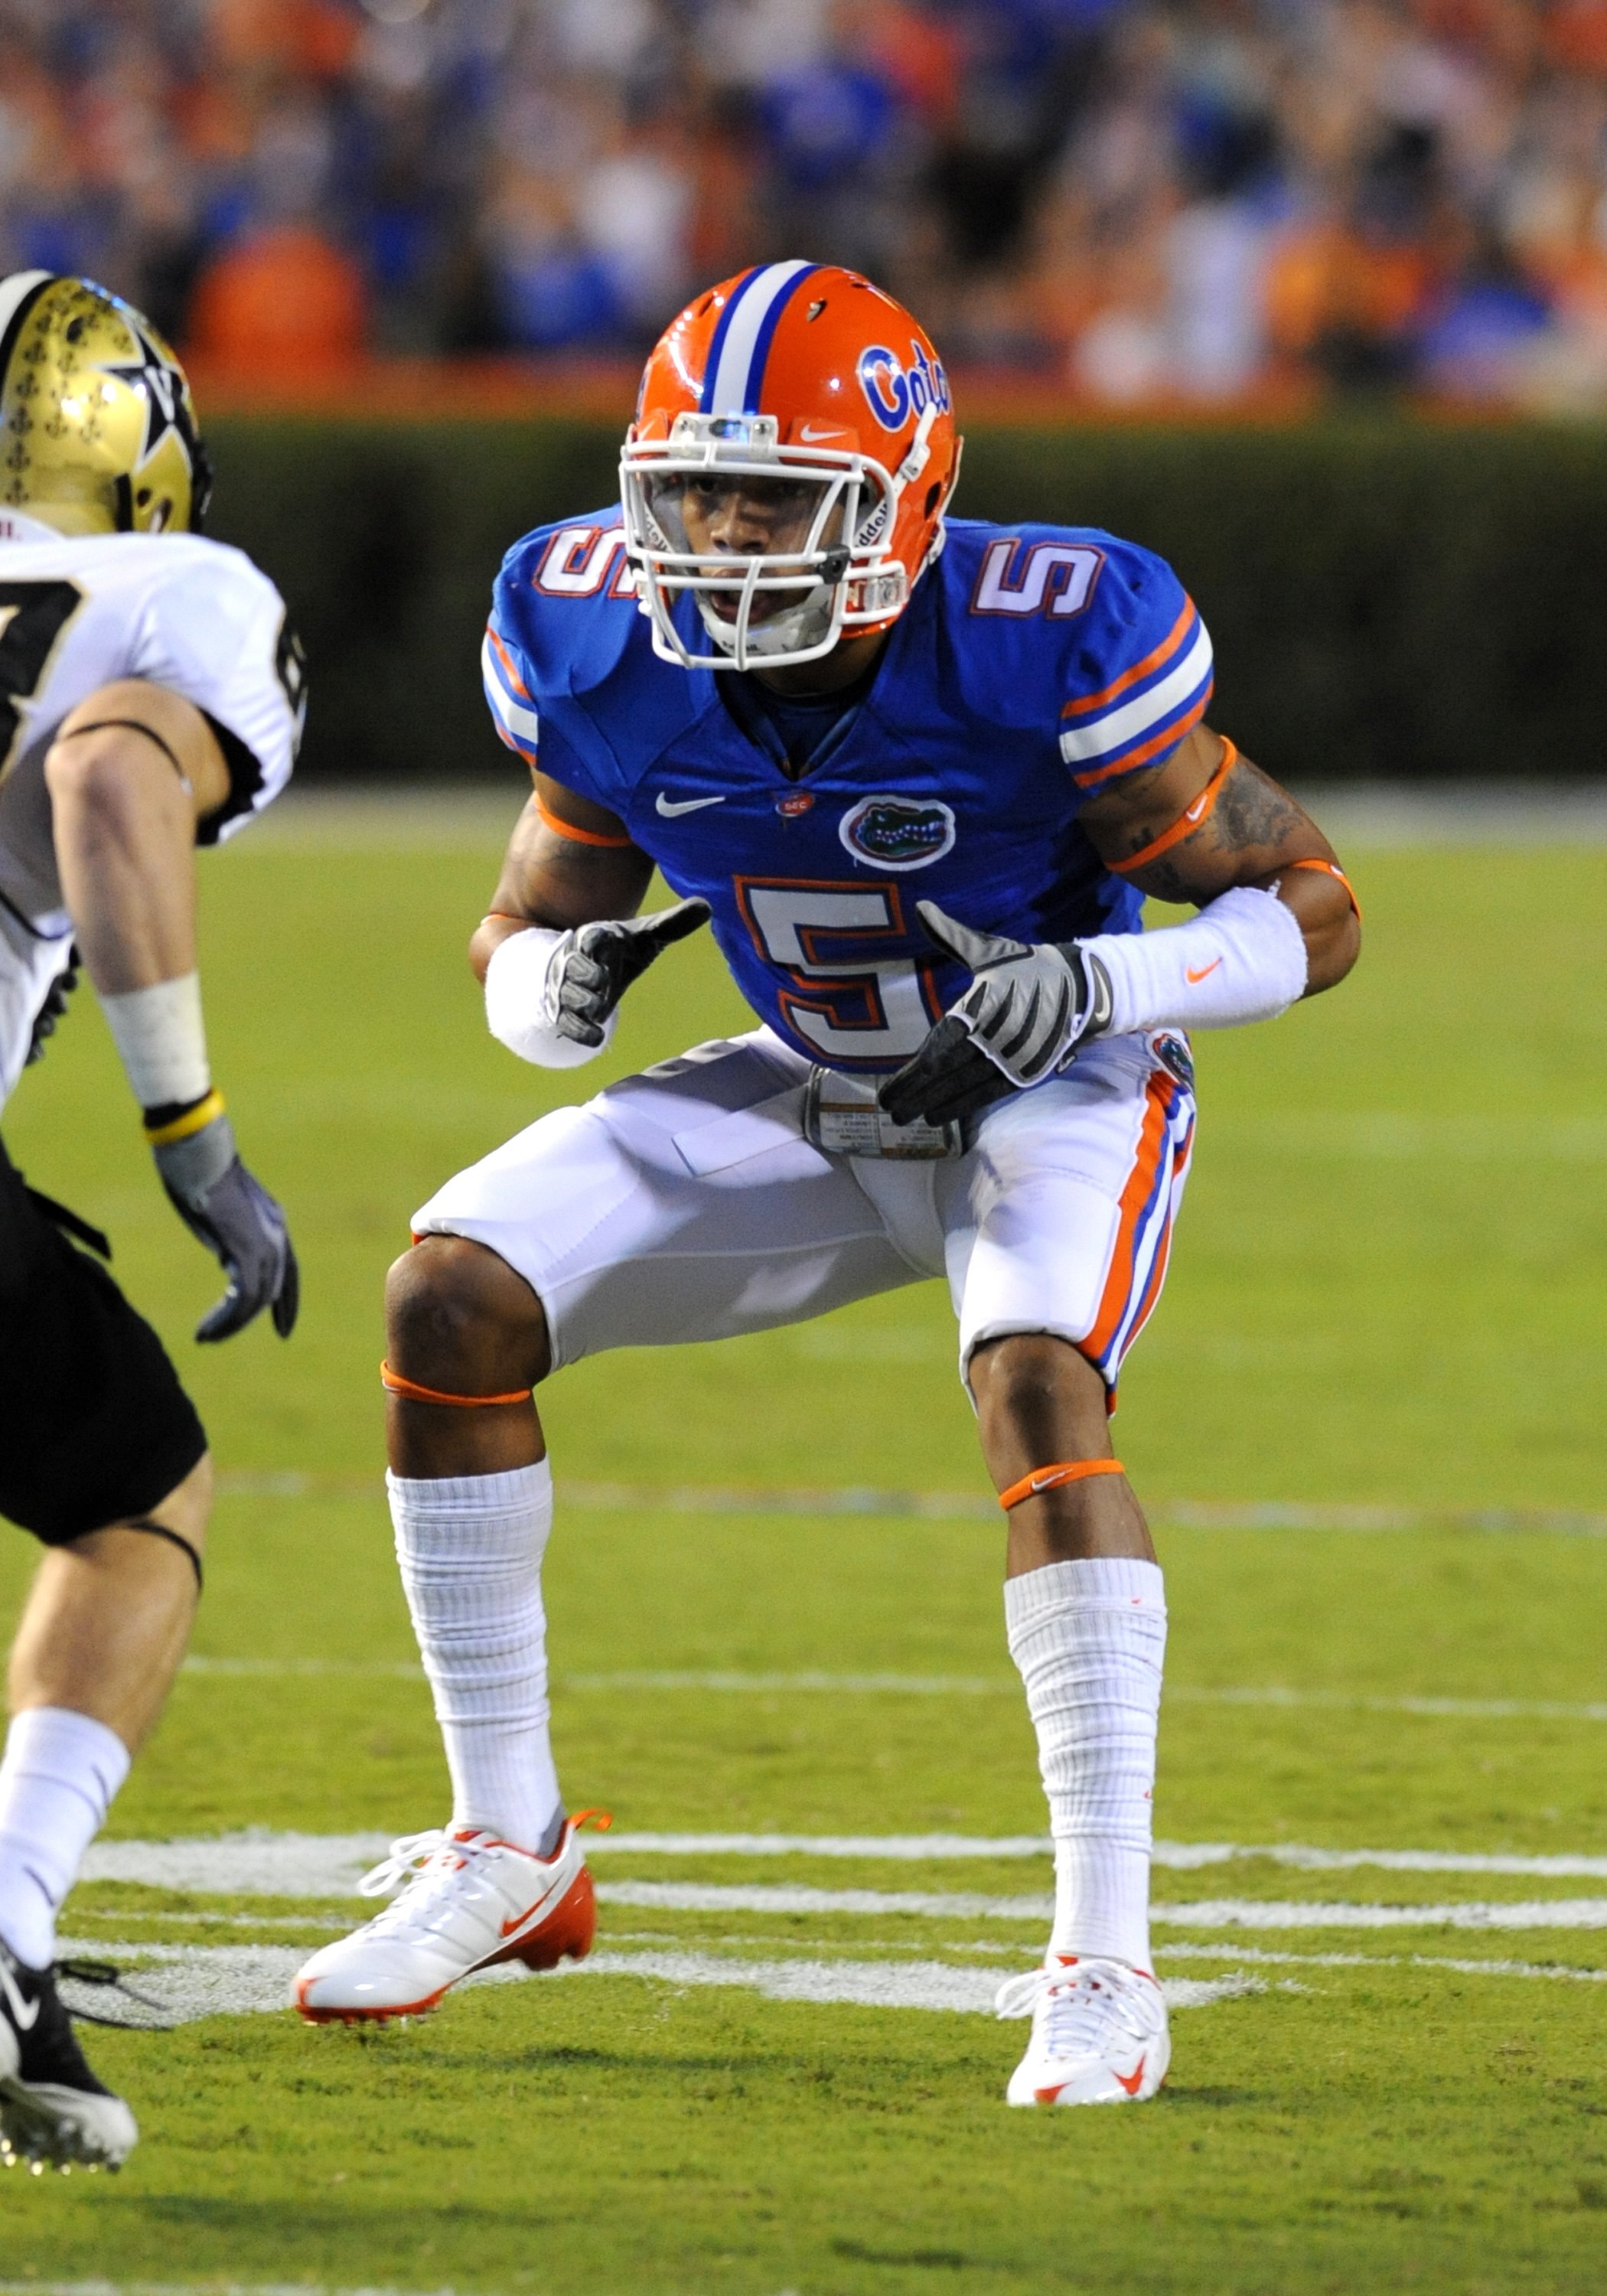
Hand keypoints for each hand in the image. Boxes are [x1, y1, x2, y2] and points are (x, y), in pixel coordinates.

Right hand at [152, 1109, 298, 1341]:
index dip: (285, 1303)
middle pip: (272, 1290)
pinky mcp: (246, 1248)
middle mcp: (276, 1235)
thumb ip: (231, 1232)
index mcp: (273, 1222)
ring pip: (256, 1299)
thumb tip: (227, 1256)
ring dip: (231, 1324)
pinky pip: (243, 1297)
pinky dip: (225, 1319)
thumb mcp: (221, 1207)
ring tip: (206, 1337)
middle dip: (247, 1318)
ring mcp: (265, 1242)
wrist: (198, 1149)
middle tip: (217, 1336)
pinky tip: (206, 1330)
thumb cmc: (199, 1169)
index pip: (288, 1273)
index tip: (283, 1328)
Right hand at [548, 897, 710, 1046]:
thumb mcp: (643, 937)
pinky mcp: (563, 1011)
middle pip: (575, 966)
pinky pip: (566, 1022)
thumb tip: (706, 906)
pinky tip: (596, 1038)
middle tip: (604, 983)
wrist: (581, 968)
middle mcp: (576, 960)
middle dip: (587, 974)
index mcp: (595, 938)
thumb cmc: (617, 951)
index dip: (598, 941)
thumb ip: (671, 925)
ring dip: (583, 1003)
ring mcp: (566, 987)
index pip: (592, 937)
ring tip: (599, 1010)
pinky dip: (579, 1031)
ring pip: (568, 994)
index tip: (612, 943)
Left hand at [878, 901, 1110, 1127]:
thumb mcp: (989, 950)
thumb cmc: (1026, 966)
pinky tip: (941, 1116)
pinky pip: (987, 1095)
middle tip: (889, 1111)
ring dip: (933, 1106)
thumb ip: (950, 935)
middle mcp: (993, 1038)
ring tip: (908, 1117)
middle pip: (945, 1074)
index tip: (888, 1089)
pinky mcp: (1024, 1072)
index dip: (912, 1074)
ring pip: (964, 1089)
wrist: (1082, 987)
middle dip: (915, 1095)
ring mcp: (1010, 1058)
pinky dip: (963, 1107)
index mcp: (981, 1007)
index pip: (939, 1048)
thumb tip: (921, 909)